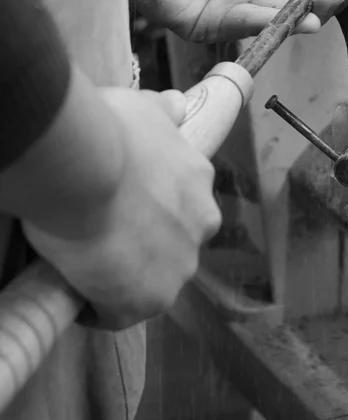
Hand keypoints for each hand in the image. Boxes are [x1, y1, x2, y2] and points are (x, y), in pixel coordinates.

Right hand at [23, 82, 220, 328]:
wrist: (85, 168)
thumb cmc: (110, 132)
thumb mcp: (141, 109)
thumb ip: (162, 112)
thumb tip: (179, 105)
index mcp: (199, 181)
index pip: (182, 205)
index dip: (152, 209)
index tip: (123, 207)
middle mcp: (200, 225)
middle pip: (173, 245)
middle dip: (145, 245)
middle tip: (101, 236)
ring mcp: (177, 268)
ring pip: (152, 282)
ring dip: (125, 279)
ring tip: (84, 268)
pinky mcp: (145, 301)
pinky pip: (117, 314)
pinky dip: (96, 309)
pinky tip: (73, 296)